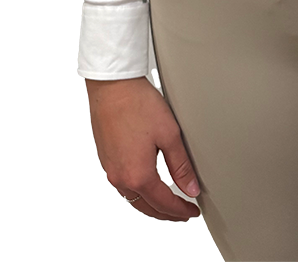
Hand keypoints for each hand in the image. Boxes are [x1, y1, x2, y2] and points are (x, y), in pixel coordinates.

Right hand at [85, 77, 201, 221]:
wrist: (112, 85)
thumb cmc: (138, 104)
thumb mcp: (169, 134)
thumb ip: (181, 166)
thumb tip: (190, 190)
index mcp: (138, 175)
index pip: (164, 203)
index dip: (181, 211)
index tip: (192, 211)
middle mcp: (120, 177)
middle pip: (146, 207)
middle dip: (166, 213)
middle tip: (181, 213)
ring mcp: (109, 169)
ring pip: (132, 198)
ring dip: (150, 204)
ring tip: (166, 201)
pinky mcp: (105, 158)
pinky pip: (122, 185)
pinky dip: (137, 191)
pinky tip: (145, 184)